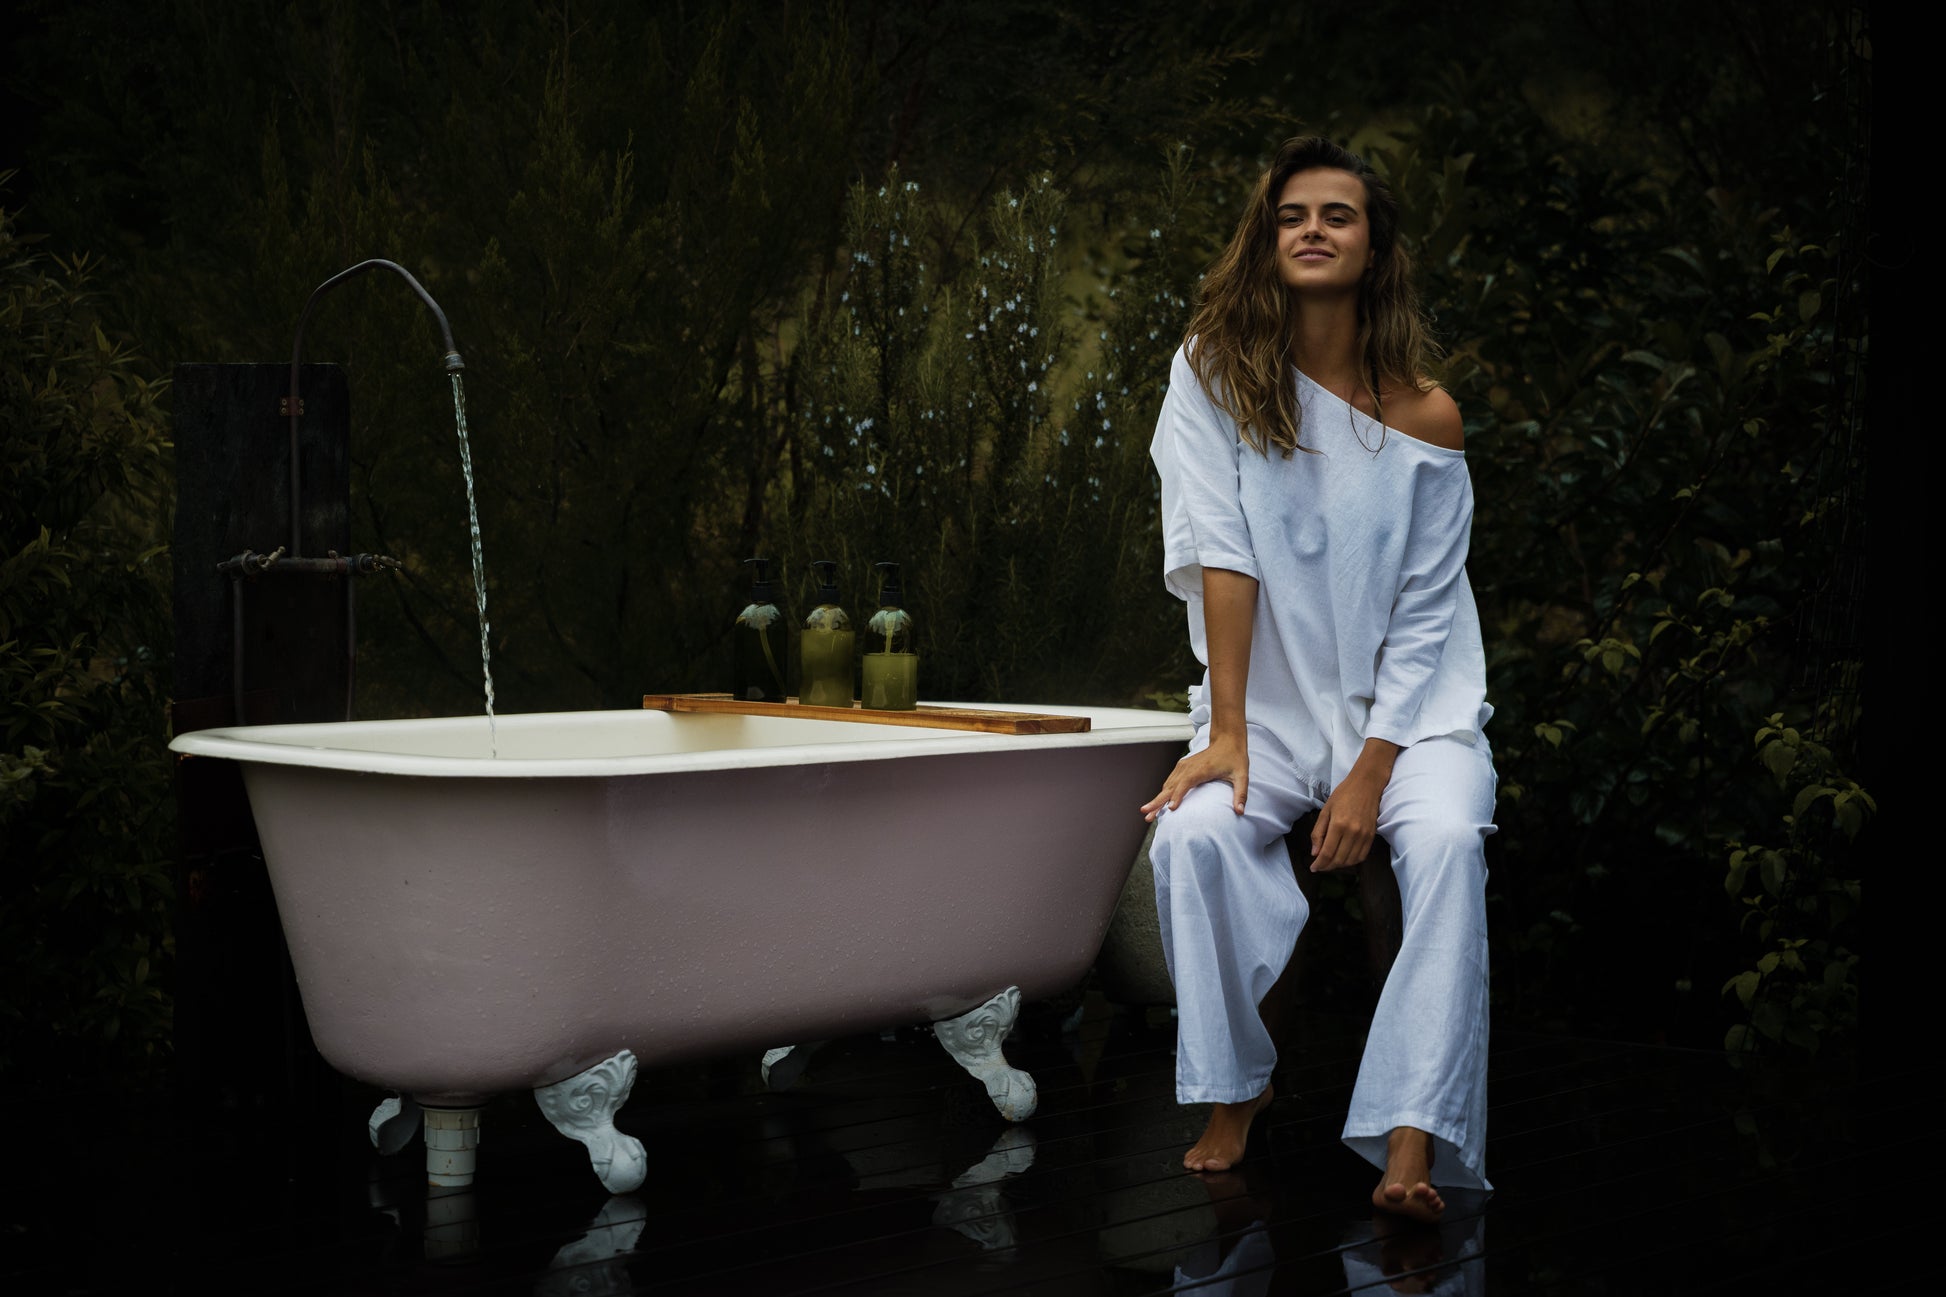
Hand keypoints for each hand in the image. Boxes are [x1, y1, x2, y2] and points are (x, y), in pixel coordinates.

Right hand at [1142, 731, 1248, 820]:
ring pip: (1167, 785)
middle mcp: (1188, 767)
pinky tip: (1158, 803)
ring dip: (1157, 799)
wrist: (1227, 740)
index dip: (1177, 796)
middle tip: (1146, 814)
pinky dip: (1163, 792)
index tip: (1170, 808)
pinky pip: (1170, 782)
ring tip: (1148, 813)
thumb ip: (1241, 794)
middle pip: (1170, 786)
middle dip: (1157, 801)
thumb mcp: (1242, 776)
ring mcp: (1183, 766)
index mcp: (1201, 769)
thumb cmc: (1234, 757)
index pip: (1185, 784)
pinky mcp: (1182, 767)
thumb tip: (1240, 811)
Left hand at [1309, 738, 1400, 870]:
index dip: (1319, 864)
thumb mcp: (1325, 810)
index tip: (1313, 868)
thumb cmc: (1343, 795)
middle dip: (1327, 866)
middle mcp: (1353, 832)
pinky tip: (1344, 858)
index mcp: (1338, 825)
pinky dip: (1352, 861)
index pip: (1327, 853)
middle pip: (1339, 859)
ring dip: (1339, 865)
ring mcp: (1364, 835)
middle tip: (1319, 866)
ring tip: (1330, 863)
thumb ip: (1318, 833)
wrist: (1366, 785)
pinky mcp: (1372, 836)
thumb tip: (1314, 853)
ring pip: (1350, 860)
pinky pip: (1362, 856)